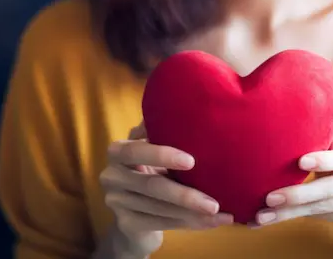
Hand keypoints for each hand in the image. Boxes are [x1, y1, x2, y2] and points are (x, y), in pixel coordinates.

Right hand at [100, 122, 233, 256]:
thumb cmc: (151, 170)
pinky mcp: (126, 224)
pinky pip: (160, 224)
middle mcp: (111, 176)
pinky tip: (210, 224)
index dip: (161, 155)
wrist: (134, 213)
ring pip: (159, 209)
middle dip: (185, 195)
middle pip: (150, 185)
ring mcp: (116, 202)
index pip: (135, 151)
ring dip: (193, 214)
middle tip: (214, 202)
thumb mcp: (152, 149)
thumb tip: (185, 108)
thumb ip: (159, 132)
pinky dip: (188, 224)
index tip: (191, 161)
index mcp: (118, 151)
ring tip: (221, 215)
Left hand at [254, 119, 332, 243]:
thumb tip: (289, 108)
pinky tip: (270, 220)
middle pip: (331, 188)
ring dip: (289, 212)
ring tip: (262, 215)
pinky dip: (293, 218)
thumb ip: (323, 130)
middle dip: (298, 194)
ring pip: (323, 207)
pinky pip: (321, 218)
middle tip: (269, 198)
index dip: (325, 160)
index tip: (300, 162)